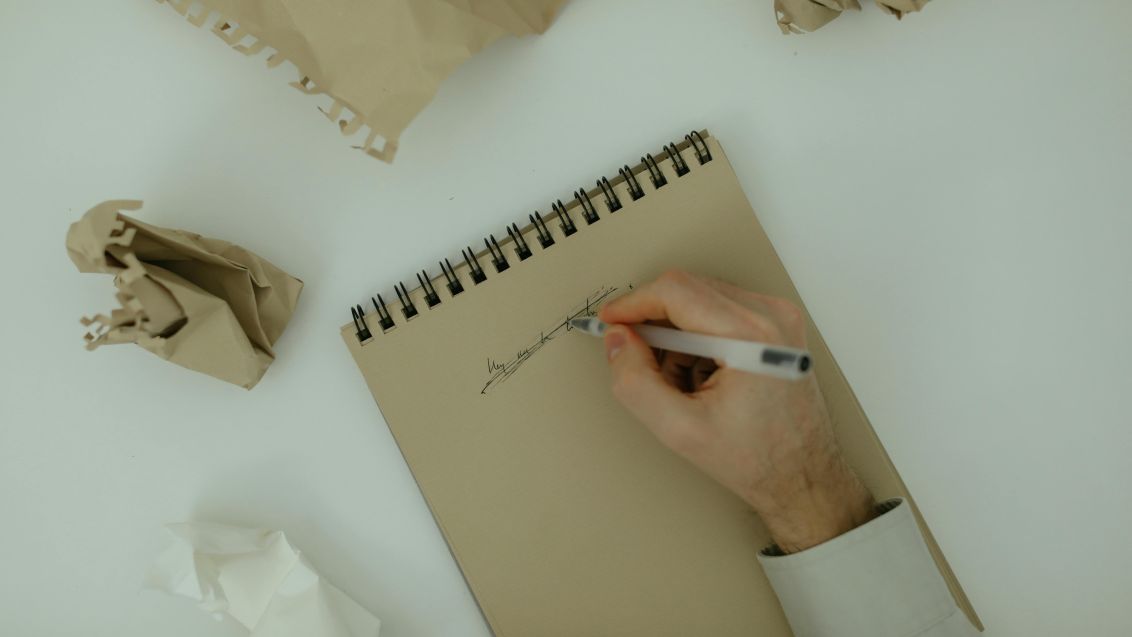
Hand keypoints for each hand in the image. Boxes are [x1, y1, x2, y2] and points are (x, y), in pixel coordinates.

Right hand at [599, 271, 874, 552]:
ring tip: (682, 384)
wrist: (804, 475)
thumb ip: (635, 382)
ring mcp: (778, 317)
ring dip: (677, 336)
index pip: (676, 290)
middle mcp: (771, 315)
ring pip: (700, 300)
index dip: (633, 303)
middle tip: (639, 362)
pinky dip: (698, 340)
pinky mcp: (777, 326)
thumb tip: (617, 340)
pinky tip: (703, 378)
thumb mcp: (679, 430)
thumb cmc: (757, 459)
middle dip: (654, 324)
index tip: (609, 321)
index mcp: (752, 335)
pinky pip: (719, 312)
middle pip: (687, 289)